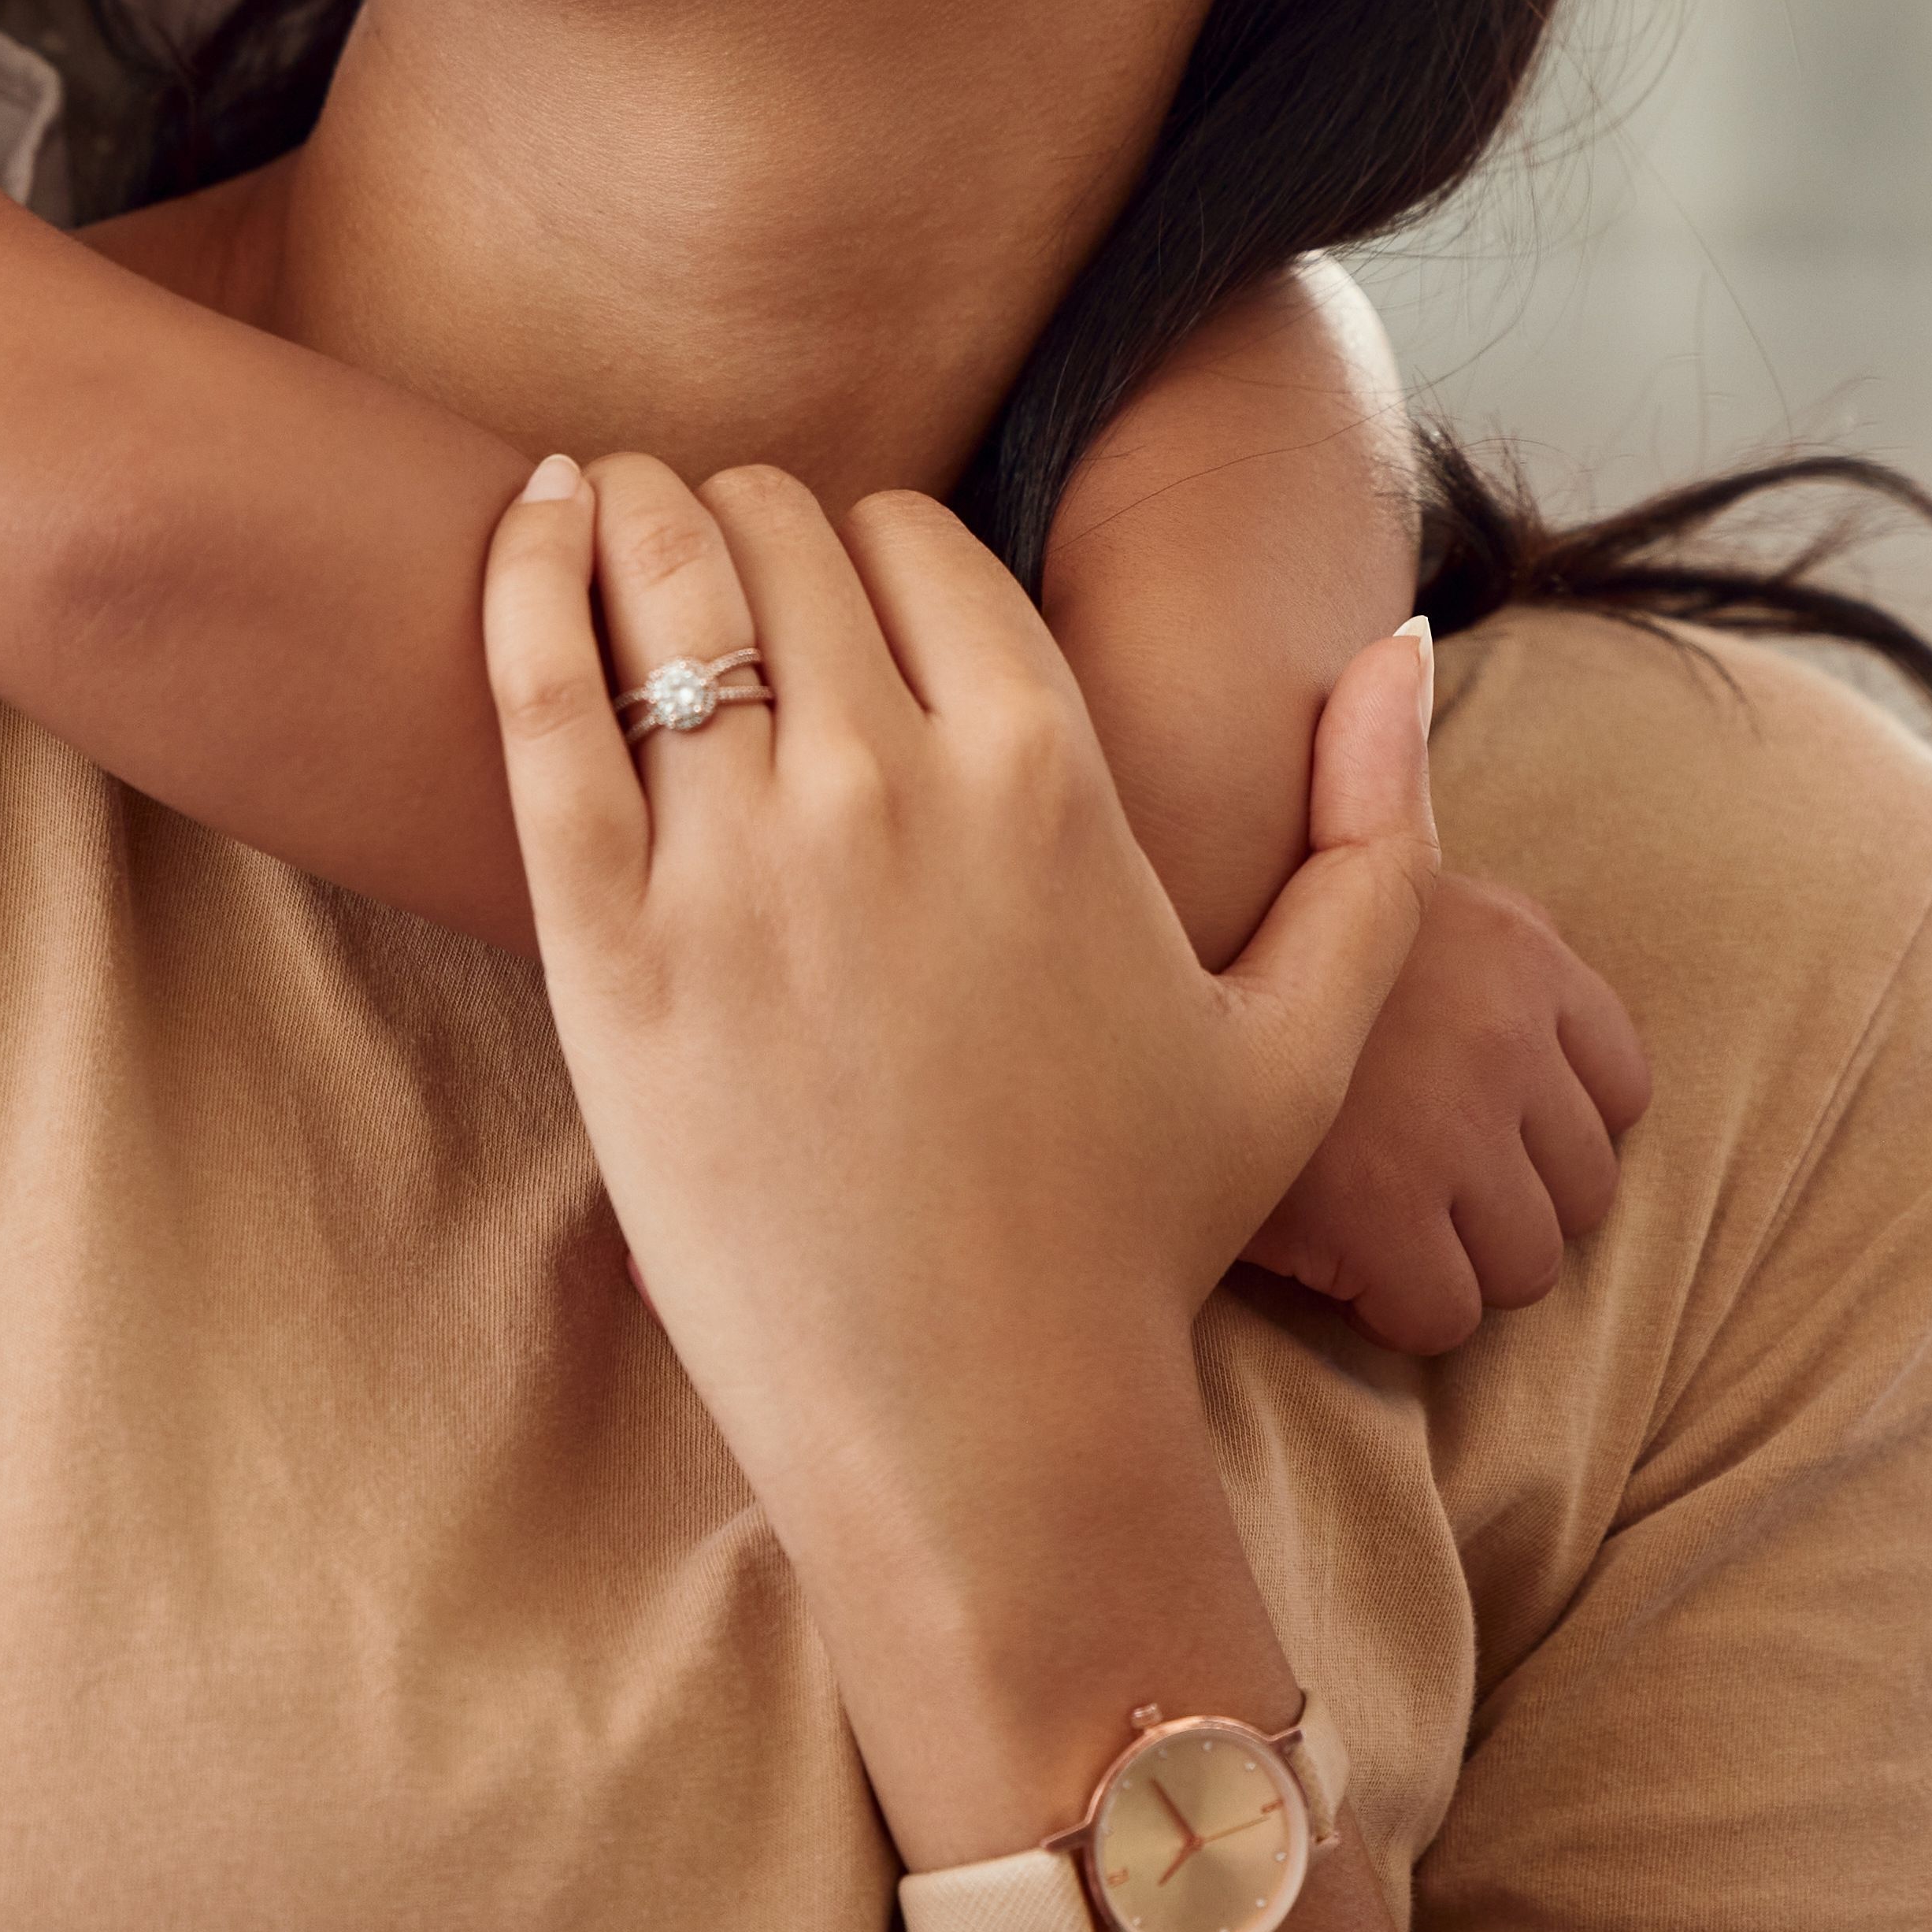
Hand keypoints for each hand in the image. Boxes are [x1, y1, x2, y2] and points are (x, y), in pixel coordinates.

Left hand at [484, 454, 1433, 1550]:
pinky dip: (525, 581)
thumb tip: (1405, 648)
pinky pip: (540, 698)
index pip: (918, 542)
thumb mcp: (1299, 1036)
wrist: (978, 1424)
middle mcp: (894, 788)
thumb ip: (1371, 836)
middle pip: (781, 537)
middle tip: (709, 539)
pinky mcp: (609, 947)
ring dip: (632, 514)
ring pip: (665, 582)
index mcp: (1049, 776)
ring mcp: (742, 864)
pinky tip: (529, 529)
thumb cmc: (1131, 1240)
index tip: (838, 578)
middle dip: (743, 515)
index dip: (870, 541)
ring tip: (608, 507)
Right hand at [1244, 823, 1653, 1354]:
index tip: (1471, 1142)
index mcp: (1518, 947)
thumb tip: (1521, 1038)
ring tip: (1365, 1233)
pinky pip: (1444, 1316)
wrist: (1118, 949)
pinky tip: (1324, 1263)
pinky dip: (1393, 1310)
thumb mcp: (1377, 893)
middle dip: (1504, 1207)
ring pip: (1527, 1265)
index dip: (1545, 1132)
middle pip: (1585, 1189)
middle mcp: (1504, 1030)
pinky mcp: (1378, 1208)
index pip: (1620, 1088)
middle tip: (1406, 1197)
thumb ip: (1463, 949)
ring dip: (1455, 1266)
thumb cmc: (1233, 931)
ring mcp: (1448, 1123)